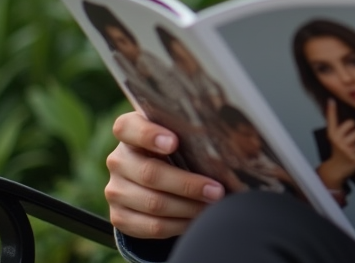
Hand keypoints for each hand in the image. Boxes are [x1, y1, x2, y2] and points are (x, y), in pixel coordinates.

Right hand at [105, 111, 225, 238]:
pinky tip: (198, 220)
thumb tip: (238, 141)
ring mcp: (116, 189)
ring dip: (188, 207)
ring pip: (153, 203)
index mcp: (129, 131)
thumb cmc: (176, 147)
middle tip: (217, 190)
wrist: (153, 177)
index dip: (149, 135)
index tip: (174, 142)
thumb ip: (192, 131)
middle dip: (188, 184)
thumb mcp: (180, 134)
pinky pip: (151, 226)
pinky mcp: (119, 216)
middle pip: (149, 173)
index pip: (127, 128)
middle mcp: (118, 159)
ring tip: (213, 206)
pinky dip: (179, 225)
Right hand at [316, 99, 354, 190]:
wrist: (336, 170)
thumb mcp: (337, 140)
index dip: (331, 110)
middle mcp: (337, 140)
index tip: (331, 100)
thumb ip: (343, 130)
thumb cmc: (340, 152)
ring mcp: (345, 148)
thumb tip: (351, 119)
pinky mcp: (353, 157)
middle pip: (351, 123)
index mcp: (333, 134)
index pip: (332, 120)